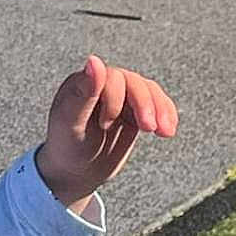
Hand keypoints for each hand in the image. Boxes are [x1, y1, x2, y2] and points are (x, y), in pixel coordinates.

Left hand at [36, 55, 178, 212]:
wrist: (76, 173)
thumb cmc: (67, 149)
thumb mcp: (71, 124)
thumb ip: (83, 94)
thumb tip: (94, 61)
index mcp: (82, 82)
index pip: (111, 77)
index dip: (115, 99)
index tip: (105, 125)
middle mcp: (102, 85)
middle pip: (135, 83)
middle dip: (145, 104)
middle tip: (148, 128)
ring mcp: (121, 97)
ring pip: (149, 91)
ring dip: (160, 109)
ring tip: (164, 132)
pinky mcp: (135, 111)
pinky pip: (157, 104)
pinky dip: (166, 114)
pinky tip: (168, 130)